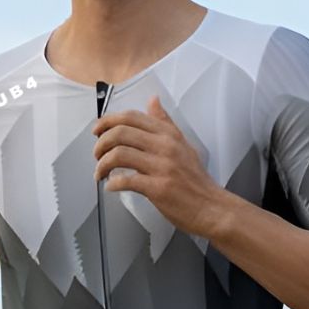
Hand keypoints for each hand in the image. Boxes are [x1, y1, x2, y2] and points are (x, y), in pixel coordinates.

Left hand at [91, 93, 226, 237]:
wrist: (211, 208)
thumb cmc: (195, 180)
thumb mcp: (183, 144)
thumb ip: (165, 123)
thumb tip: (152, 100)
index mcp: (168, 134)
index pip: (131, 117)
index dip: (108, 122)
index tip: (97, 131)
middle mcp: (165, 146)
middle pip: (120, 133)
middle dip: (100, 143)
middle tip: (96, 155)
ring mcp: (162, 167)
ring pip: (119, 154)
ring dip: (102, 164)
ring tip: (100, 173)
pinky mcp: (158, 188)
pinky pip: (126, 180)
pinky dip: (113, 183)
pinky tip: (111, 187)